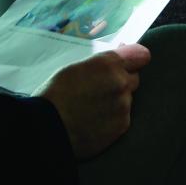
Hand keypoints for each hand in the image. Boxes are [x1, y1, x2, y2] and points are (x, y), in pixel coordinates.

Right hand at [37, 44, 149, 158]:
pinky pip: (123, 117)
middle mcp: (121, 83)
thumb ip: (101, 63)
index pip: (141, 55)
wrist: (44, 130)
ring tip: (92, 108)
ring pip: (127, 99)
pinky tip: (94, 121)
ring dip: (116, 101)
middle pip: (134, 78)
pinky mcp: (122, 126)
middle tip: (100, 89)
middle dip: (122, 81)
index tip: (127, 63)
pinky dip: (113, 118)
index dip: (133, 59)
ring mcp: (123, 106)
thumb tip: (120, 55)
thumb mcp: (74, 69)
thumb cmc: (53, 96)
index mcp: (108, 64)